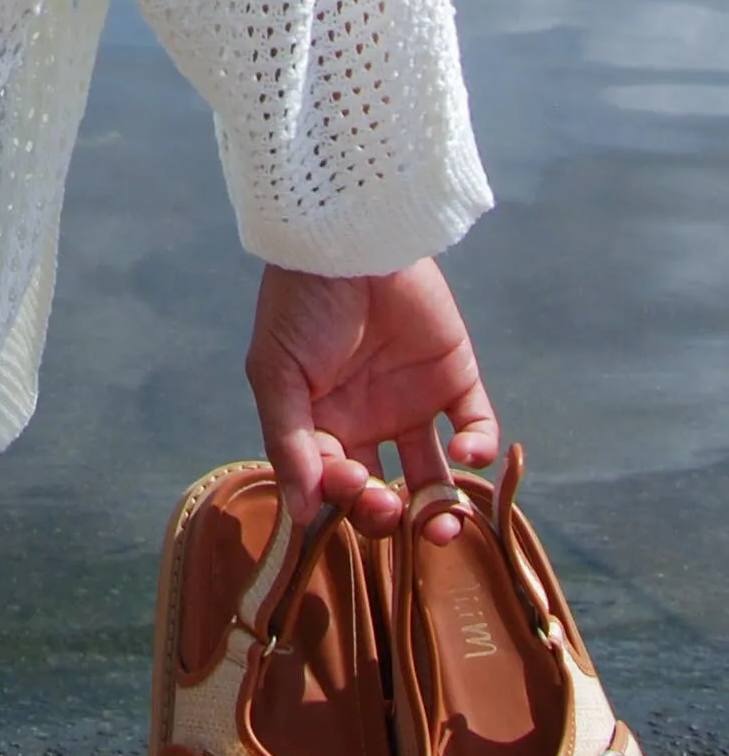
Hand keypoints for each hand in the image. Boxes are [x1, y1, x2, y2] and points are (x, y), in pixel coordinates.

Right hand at [246, 259, 498, 540]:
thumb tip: (301, 513)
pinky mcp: (454, 379)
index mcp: (322, 422)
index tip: (352, 486)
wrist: (347, 237)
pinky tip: (462, 452)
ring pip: (434, 478)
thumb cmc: (300, 304)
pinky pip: (475, 429)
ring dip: (439, 509)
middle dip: (388, 514)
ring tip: (441, 519)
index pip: (336, 485)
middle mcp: (368, 420)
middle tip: (391, 507)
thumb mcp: (277, 372)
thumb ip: (288, 442)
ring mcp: (413, 401)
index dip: (345, 499)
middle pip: (384, 492)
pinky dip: (477, 449)